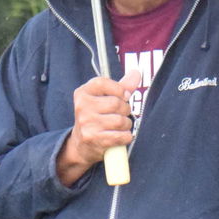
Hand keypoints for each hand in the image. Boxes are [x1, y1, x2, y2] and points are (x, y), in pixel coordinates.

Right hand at [57, 69, 141, 185]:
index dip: (119, 90)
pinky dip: (126, 137)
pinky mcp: (94, 139)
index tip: (123, 96)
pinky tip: (119, 136)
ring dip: (126, 124)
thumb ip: (121, 86)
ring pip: (120, 121)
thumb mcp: (103, 99)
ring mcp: (87, 124)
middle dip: (125, 110)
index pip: (103, 83)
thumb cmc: (96, 118)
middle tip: (120, 114)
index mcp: (83, 93)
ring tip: (119, 126)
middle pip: (116, 103)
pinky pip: (122, 136)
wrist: (81, 145)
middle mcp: (82, 107)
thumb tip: (136, 73)